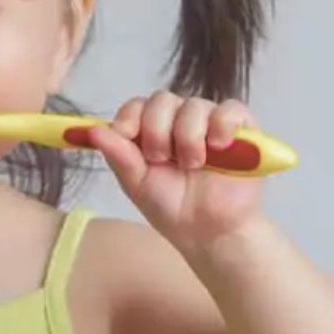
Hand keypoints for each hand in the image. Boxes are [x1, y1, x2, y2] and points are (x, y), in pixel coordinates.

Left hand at [87, 91, 264, 247]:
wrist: (209, 233)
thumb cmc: (172, 209)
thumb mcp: (137, 184)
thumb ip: (118, 156)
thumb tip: (92, 130)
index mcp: (152, 132)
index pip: (137, 105)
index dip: (130, 116)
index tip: (126, 134)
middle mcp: (180, 122)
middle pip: (163, 100)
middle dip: (158, 129)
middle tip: (162, 159)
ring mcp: (210, 123)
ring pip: (194, 105)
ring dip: (189, 136)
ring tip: (193, 165)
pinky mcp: (241, 130)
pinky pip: (230, 109)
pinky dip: (222, 124)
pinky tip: (217, 146)